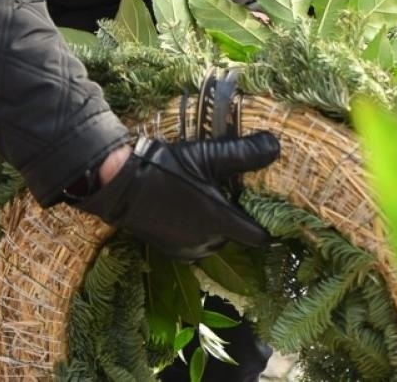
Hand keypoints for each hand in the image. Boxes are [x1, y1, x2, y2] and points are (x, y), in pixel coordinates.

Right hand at [74, 133, 280, 259]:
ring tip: (211, 199)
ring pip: (215, 241)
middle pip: (236, 237)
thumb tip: (276, 146)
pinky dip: (198, 232)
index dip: (267, 226)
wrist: (120, 186)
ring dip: (217, 227)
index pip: (258, 237)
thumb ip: (244, 153)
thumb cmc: (166, 170)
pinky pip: (195, 244)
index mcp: (220, 221)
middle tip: (235, 194)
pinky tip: (190, 209)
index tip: (272, 212)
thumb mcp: (206, 155)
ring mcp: (186, 248)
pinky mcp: (170, 249)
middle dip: (238, 219)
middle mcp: (207, 241)